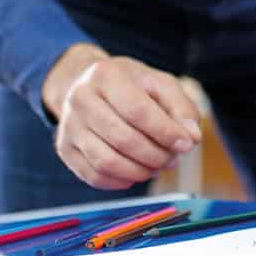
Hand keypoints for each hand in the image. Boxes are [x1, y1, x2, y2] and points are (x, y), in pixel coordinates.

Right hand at [43, 43, 201, 190]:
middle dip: (155, 155)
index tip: (186, 144)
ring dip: (140, 171)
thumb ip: (181, 108)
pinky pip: (94, 176)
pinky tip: (137, 172)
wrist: (90, 87)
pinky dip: (121, 181)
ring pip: (107, 162)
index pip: (138, 110)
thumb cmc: (131, 86)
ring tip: (156, 166)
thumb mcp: (160, 84)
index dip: (165, 132)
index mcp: (105, 74)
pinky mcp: (65, 149)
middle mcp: (80, 98)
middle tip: (172, 159)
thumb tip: (191, 137)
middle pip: (123, 139)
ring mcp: (69, 126)